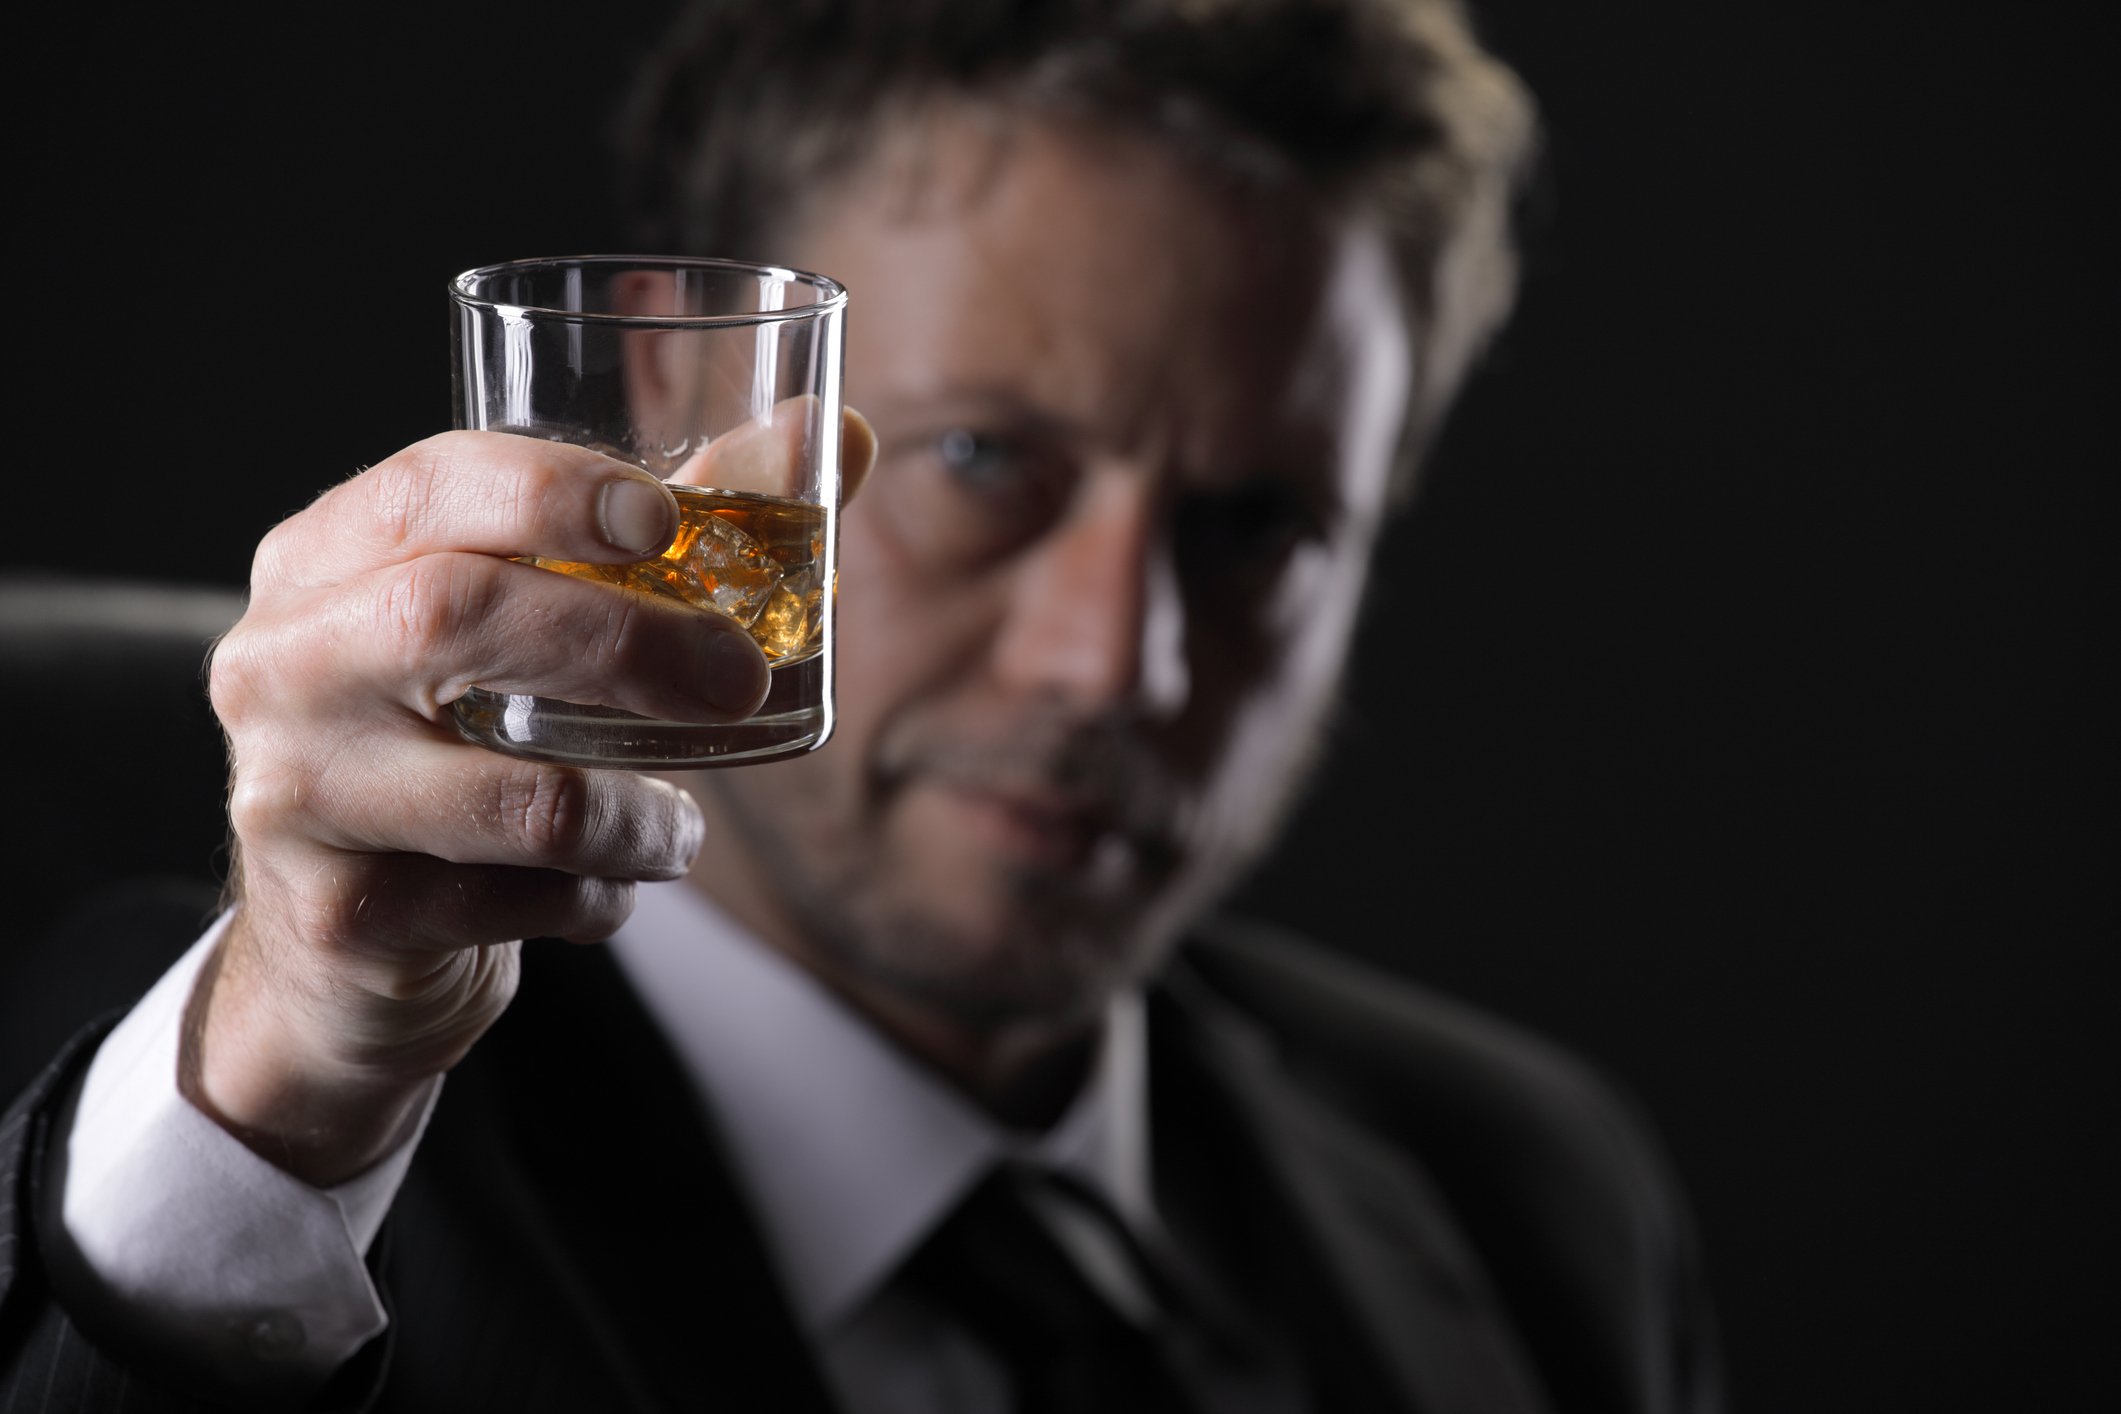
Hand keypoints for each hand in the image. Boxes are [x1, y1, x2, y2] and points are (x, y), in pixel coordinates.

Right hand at [192, 417, 874, 1184]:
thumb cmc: (454, 741)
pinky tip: (606, 888)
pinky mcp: (342, 914)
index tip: (665, 521)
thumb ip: (668, 532)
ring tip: (679, 825)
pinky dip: (599, 897)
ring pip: (517, 796)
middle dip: (629, 642)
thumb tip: (837, 435)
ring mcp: (295, 792)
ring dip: (639, 813)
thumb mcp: (529, 624)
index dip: (550, 490)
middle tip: (741, 681)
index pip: (425, 487)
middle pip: (451, 613)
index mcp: (324, 559)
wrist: (338, 941)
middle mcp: (283, 660)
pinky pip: (522, 903)